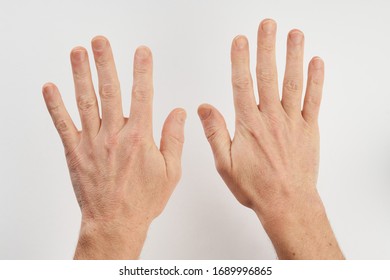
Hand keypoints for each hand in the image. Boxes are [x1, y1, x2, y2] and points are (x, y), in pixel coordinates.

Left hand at [43, 36, 185, 258]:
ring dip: (80, 75)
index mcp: (139, 138)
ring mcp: (92, 142)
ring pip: (85, 102)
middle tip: (101, 42)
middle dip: (105, 63)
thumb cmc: (143, 199)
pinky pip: (63, 124)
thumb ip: (174, 138)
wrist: (115, 222)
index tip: (142, 52)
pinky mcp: (75, 152)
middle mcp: (114, 135)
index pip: (143, 95)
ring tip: (78, 53)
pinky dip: (55, 105)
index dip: (143, 70)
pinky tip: (50, 88)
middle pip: (110, 91)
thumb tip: (179, 113)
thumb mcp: (170, 171)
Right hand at [198, 19, 342, 258]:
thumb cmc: (255, 186)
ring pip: (292, 82)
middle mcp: (271, 118)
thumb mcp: (224, 164)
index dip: (240, 60)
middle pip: (268, 75)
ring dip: (293, 56)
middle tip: (267, 25)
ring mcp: (292, 121)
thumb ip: (215, 133)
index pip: (242, 84)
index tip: (240, 40)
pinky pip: (314, 100)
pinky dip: (316, 80)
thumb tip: (204, 107)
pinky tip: (316, 62)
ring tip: (293, 34)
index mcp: (248, 125)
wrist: (287, 203)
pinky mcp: (309, 129)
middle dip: (267, 47)